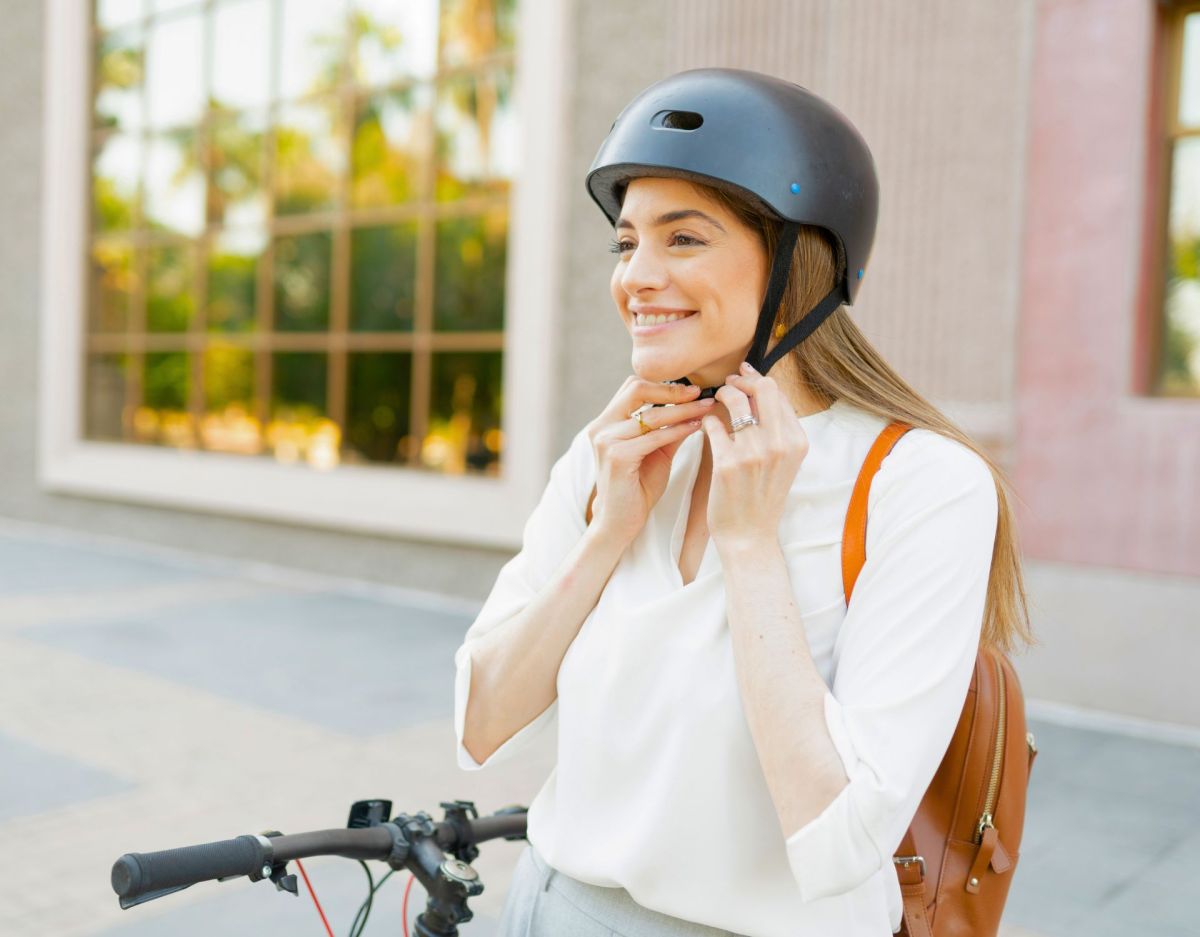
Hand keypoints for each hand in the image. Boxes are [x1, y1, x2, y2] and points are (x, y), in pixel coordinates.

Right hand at [585, 377, 715, 545]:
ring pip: (652, 415)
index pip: (634, 387)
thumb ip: (668, 428)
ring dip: (684, 410)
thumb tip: (694, 405)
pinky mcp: (617, 456)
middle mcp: (601, 426)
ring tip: (708, 408)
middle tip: (701, 393)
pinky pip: (655, 436)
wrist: (620, 522)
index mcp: (606, 421)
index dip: (664, 385)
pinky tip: (697, 427)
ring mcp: (606, 440)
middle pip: (637, 390)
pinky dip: (679, 430)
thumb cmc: (638, 487)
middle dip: (673, 390)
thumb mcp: (656, 451)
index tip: (693, 389)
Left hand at [700, 362, 809, 549]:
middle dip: (742, 380)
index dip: (758, 380)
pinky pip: (713, 425)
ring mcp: (753, 453)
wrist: (749, 536)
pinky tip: (706, 425)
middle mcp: (779, 444)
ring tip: (717, 399)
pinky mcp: (727, 463)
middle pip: (763, 389)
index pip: (778, 394)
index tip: (745, 376)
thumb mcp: (784, 463)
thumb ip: (778, 430)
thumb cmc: (763, 498)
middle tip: (729, 383)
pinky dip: (708, 420)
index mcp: (796, 442)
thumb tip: (762, 391)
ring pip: (736, 401)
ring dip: (723, 394)